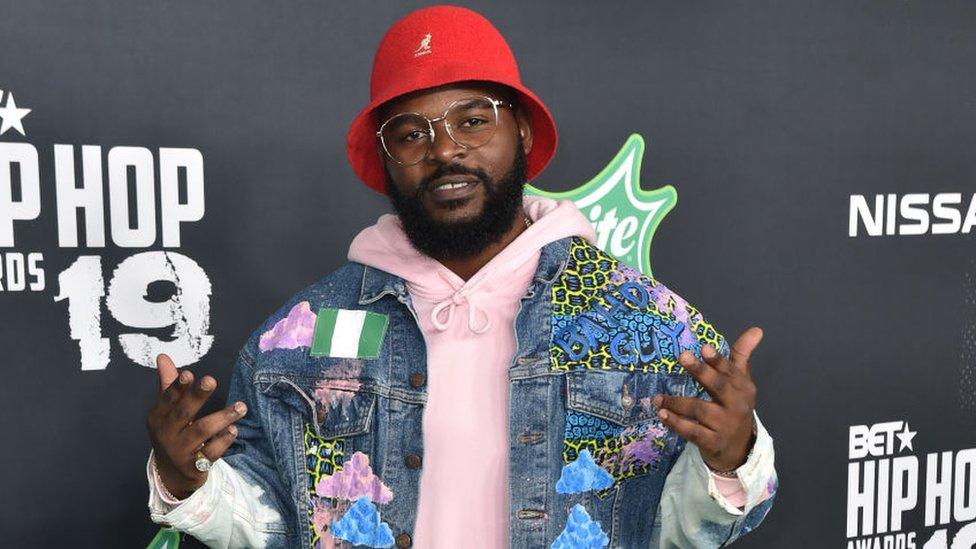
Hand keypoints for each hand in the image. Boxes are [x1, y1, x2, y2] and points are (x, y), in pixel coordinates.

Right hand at [145, 353, 246, 498]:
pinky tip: (234, 430)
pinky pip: (211, 452)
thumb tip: (163, 356)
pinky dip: (223, 441)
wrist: (172, 475)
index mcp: (157, 418)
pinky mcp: (194, 466)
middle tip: (211, 380)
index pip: (166, 400)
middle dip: (197, 396)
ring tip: (241, 407)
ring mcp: (180, 452)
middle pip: (183, 413)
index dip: (176, 387)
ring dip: (222, 417)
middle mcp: (166, 435)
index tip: (189, 374)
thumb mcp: (167, 412)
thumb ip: (168, 384)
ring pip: (201, 432)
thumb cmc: (173, 433)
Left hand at [652, 327, 762, 471]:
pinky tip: (662, 414)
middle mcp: (737, 406)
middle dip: (701, 372)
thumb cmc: (733, 407)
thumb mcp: (740, 382)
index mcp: (743, 388)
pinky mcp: (713, 442)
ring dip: (677, 402)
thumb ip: (741, 356)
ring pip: (700, 410)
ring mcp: (725, 425)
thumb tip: (757, 329)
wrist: (738, 449)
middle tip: (682, 356)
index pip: (731, 372)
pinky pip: (693, 432)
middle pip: (718, 387)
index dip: (718, 360)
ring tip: (658, 397)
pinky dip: (676, 423)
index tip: (704, 348)